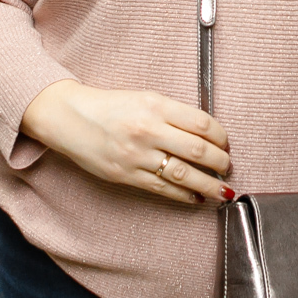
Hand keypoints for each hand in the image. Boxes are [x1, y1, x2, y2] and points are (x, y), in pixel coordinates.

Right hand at [20, 79, 232, 205]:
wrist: (70, 118)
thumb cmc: (111, 106)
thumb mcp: (145, 98)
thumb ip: (173, 114)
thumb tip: (206, 134)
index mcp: (155, 106)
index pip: (202, 124)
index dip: (221, 137)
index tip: (226, 143)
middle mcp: (148, 130)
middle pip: (198, 150)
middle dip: (220, 163)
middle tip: (228, 167)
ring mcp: (137, 155)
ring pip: (184, 174)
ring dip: (208, 185)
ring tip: (222, 191)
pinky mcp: (126, 175)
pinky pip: (162, 189)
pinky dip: (184, 196)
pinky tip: (196, 198)